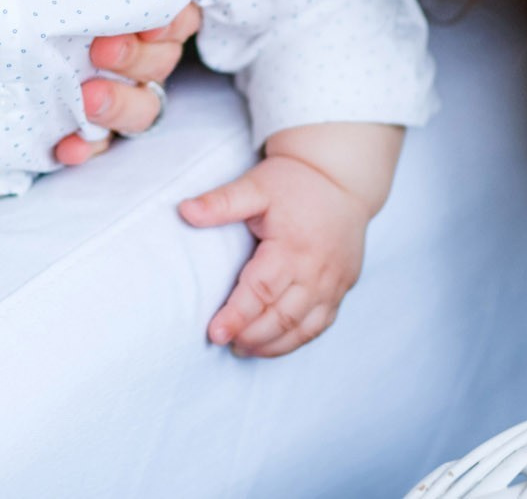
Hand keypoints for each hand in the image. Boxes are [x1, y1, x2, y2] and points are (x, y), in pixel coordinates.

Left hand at [53, 2, 200, 165]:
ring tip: (86, 99)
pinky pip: (99, 144)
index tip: (149, 24)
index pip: (178, 16)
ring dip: (119, 106)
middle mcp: (137, 51)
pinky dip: (87, 147)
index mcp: (139, 8)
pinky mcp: (86, 124)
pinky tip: (66, 146)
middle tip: (102, 48)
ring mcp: (116, 90)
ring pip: (144, 108)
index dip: (173, 23)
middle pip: (162, 63)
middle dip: (136, 58)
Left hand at [177, 151, 382, 357]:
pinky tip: (275, 344)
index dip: (236, 316)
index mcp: (291, 247)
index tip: (214, 333)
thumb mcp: (255, 186)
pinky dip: (297, 340)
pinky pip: (321, 324)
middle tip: (224, 343)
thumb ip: (221, 202)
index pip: (260, 292)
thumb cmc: (292, 182)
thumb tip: (184, 211)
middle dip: (251, 336)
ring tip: (243, 349)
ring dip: (272, 345)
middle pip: (281, 317)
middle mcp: (316, 270)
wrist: (340, 177)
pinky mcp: (343, 287)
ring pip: (303, 328)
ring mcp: (333, 282)